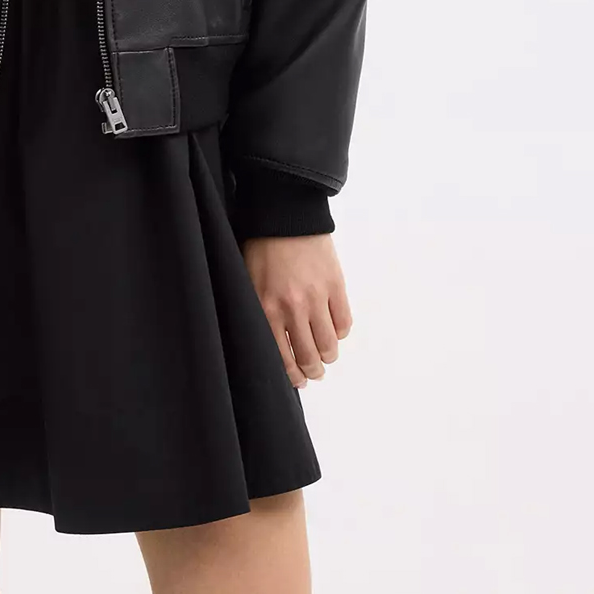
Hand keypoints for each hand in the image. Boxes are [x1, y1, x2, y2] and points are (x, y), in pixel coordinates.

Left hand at [241, 234, 352, 387]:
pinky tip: (334, 331)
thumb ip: (261, 312)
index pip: (281, 358)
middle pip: (308, 358)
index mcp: (266, 308)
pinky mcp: (336, 286)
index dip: (292, 376)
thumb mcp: (249, 281)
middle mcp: (291, 308)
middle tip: (313, 373)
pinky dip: (340, 333)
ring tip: (325, 356)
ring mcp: (316, 297)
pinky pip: (344, 323)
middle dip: (312, 372)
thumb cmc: (262, 246)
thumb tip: (275, 342)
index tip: (298, 380)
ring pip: (328, 345)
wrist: (286, 212)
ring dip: (328, 356)